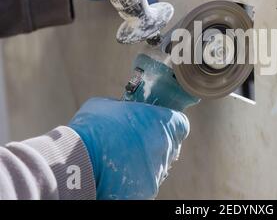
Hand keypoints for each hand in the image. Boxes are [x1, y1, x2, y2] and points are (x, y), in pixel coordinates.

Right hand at [68, 97, 189, 199]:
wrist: (77, 161)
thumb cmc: (93, 128)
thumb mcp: (109, 105)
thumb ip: (125, 107)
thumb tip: (123, 109)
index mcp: (163, 123)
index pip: (181, 124)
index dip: (169, 123)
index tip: (156, 124)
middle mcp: (165, 148)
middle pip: (169, 146)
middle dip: (155, 143)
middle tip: (133, 142)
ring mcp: (157, 171)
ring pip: (158, 166)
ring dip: (145, 162)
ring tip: (122, 159)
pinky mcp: (146, 190)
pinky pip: (146, 182)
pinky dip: (136, 179)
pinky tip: (119, 174)